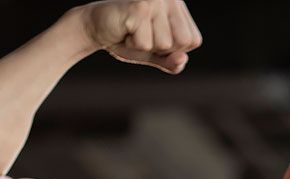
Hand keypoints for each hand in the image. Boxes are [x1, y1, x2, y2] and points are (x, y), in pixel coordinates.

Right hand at [79, 0, 201, 72]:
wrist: (95, 27)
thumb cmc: (128, 40)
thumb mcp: (156, 56)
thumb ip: (173, 62)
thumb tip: (183, 59)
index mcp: (178, 7)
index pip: (193, 40)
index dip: (174, 49)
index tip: (155, 37)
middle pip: (183, 42)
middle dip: (161, 49)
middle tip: (143, 35)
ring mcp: (156, 1)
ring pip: (164, 44)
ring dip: (145, 46)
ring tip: (133, 32)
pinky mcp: (141, 7)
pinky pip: (145, 44)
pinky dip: (133, 45)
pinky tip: (125, 30)